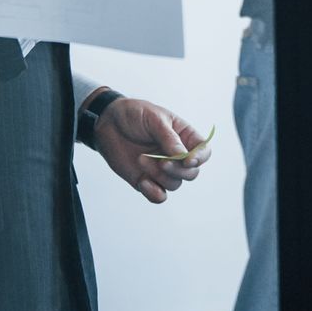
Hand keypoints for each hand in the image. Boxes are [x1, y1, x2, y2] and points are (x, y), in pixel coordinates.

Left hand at [89, 94, 211, 203]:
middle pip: (191, 173)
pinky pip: (158, 196)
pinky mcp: (147, 180)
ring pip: (174, 184)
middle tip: (161, 162)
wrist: (108, 122)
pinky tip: (142, 181)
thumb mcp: (154, 119)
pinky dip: (154, 193)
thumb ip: (169, 138)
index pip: (204, 152)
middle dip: (178, 171)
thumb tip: (183, 156)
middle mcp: (177, 156)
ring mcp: (162, 169)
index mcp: (184, 137)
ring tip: (141, 159)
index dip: (200, 158)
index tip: (187, 160)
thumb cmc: (134, 114)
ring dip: (160, 176)